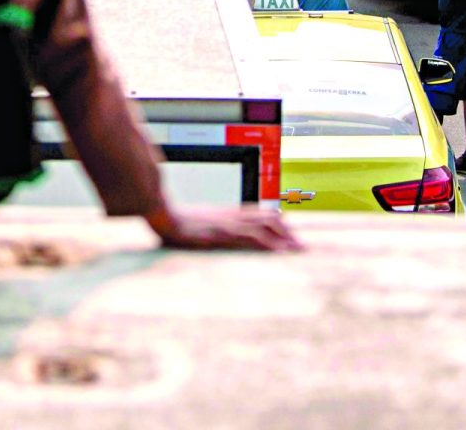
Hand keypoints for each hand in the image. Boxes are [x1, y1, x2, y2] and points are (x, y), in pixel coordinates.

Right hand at [145, 206, 301, 251]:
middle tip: (301, 246)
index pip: (260, 214)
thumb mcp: (200, 225)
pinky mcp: (223, 232)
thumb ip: (215, 229)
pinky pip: (251, 237)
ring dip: (284, 238)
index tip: (292, 234)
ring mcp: (229, 222)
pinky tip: (279, 252)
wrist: (163, 216)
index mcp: (228, 212)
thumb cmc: (179, 224)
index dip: (279, 223)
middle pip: (268, 218)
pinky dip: (268, 244)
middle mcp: (233, 214)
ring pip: (265, 226)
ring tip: (298, 249)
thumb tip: (220, 236)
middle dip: (287, 232)